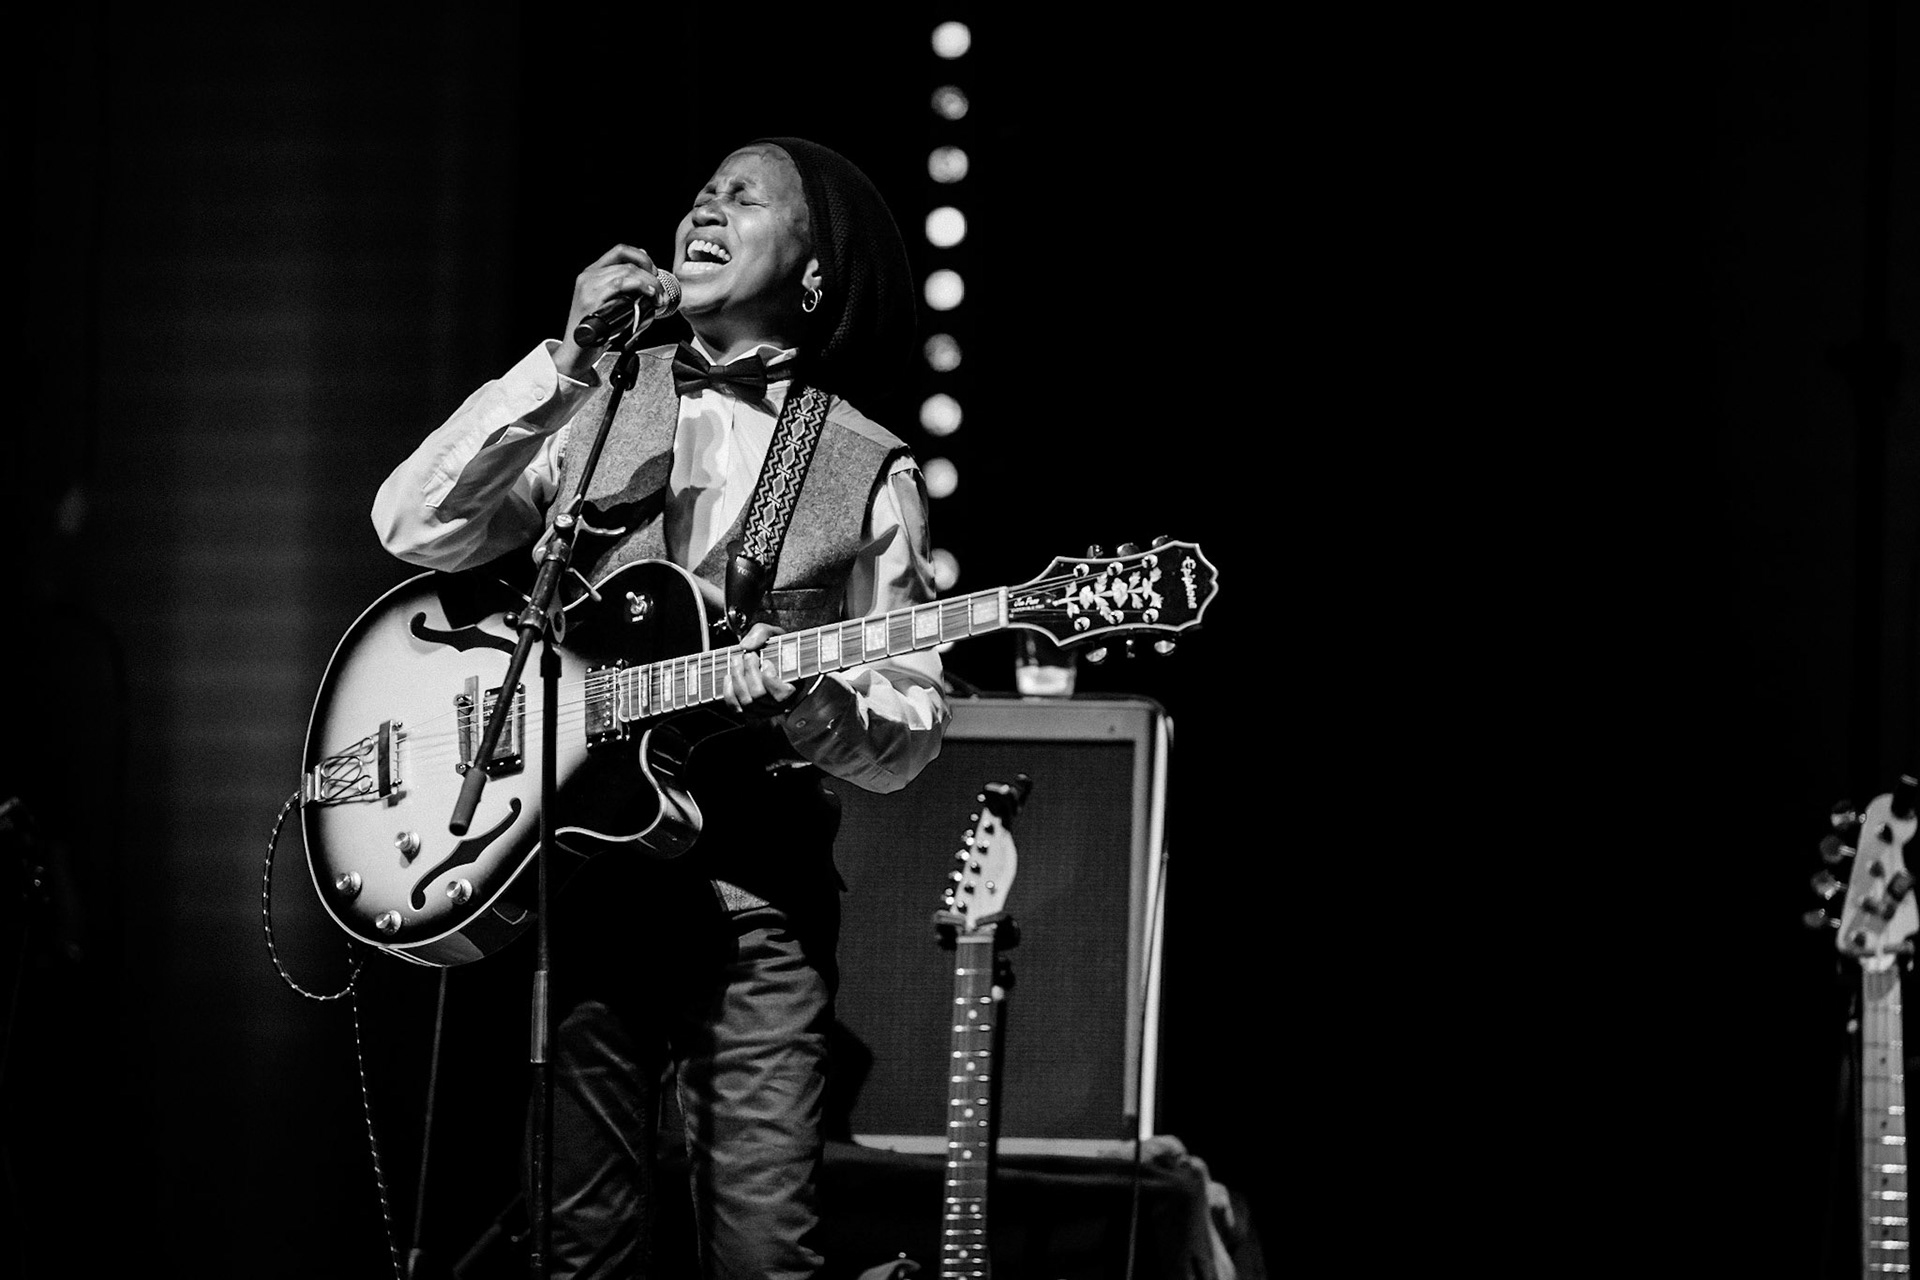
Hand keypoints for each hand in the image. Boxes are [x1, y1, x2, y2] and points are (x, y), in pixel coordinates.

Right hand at [553, 244, 668, 377]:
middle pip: (627, 262)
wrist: (576, 354)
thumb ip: (623, 293)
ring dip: (650, 283)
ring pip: (627, 271)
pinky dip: (641, 286)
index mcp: (591, 274)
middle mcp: (588, 276)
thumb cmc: (595, 334)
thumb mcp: (609, 306)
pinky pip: (621, 283)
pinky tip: (650, 295)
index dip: (641, 257)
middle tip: (662, 292)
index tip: (654, 271)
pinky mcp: (591, 299)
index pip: (619, 251)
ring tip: (659, 298)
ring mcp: (588, 286)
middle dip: (651, 275)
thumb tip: (648, 284)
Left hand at [723, 622, 802, 718]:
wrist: (770, 661)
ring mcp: (763, 710)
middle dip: (750, 672)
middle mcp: (779, 704)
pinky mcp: (749, 712)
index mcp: (793, 687)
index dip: (770, 679)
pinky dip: (729, 692)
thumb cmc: (776, 650)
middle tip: (748, 656)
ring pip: (747, 702)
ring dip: (738, 678)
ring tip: (736, 661)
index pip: (782, 694)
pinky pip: (736, 708)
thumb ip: (762, 633)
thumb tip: (746, 646)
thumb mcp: (774, 635)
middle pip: (759, 695)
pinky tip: (729, 677)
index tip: (767, 662)